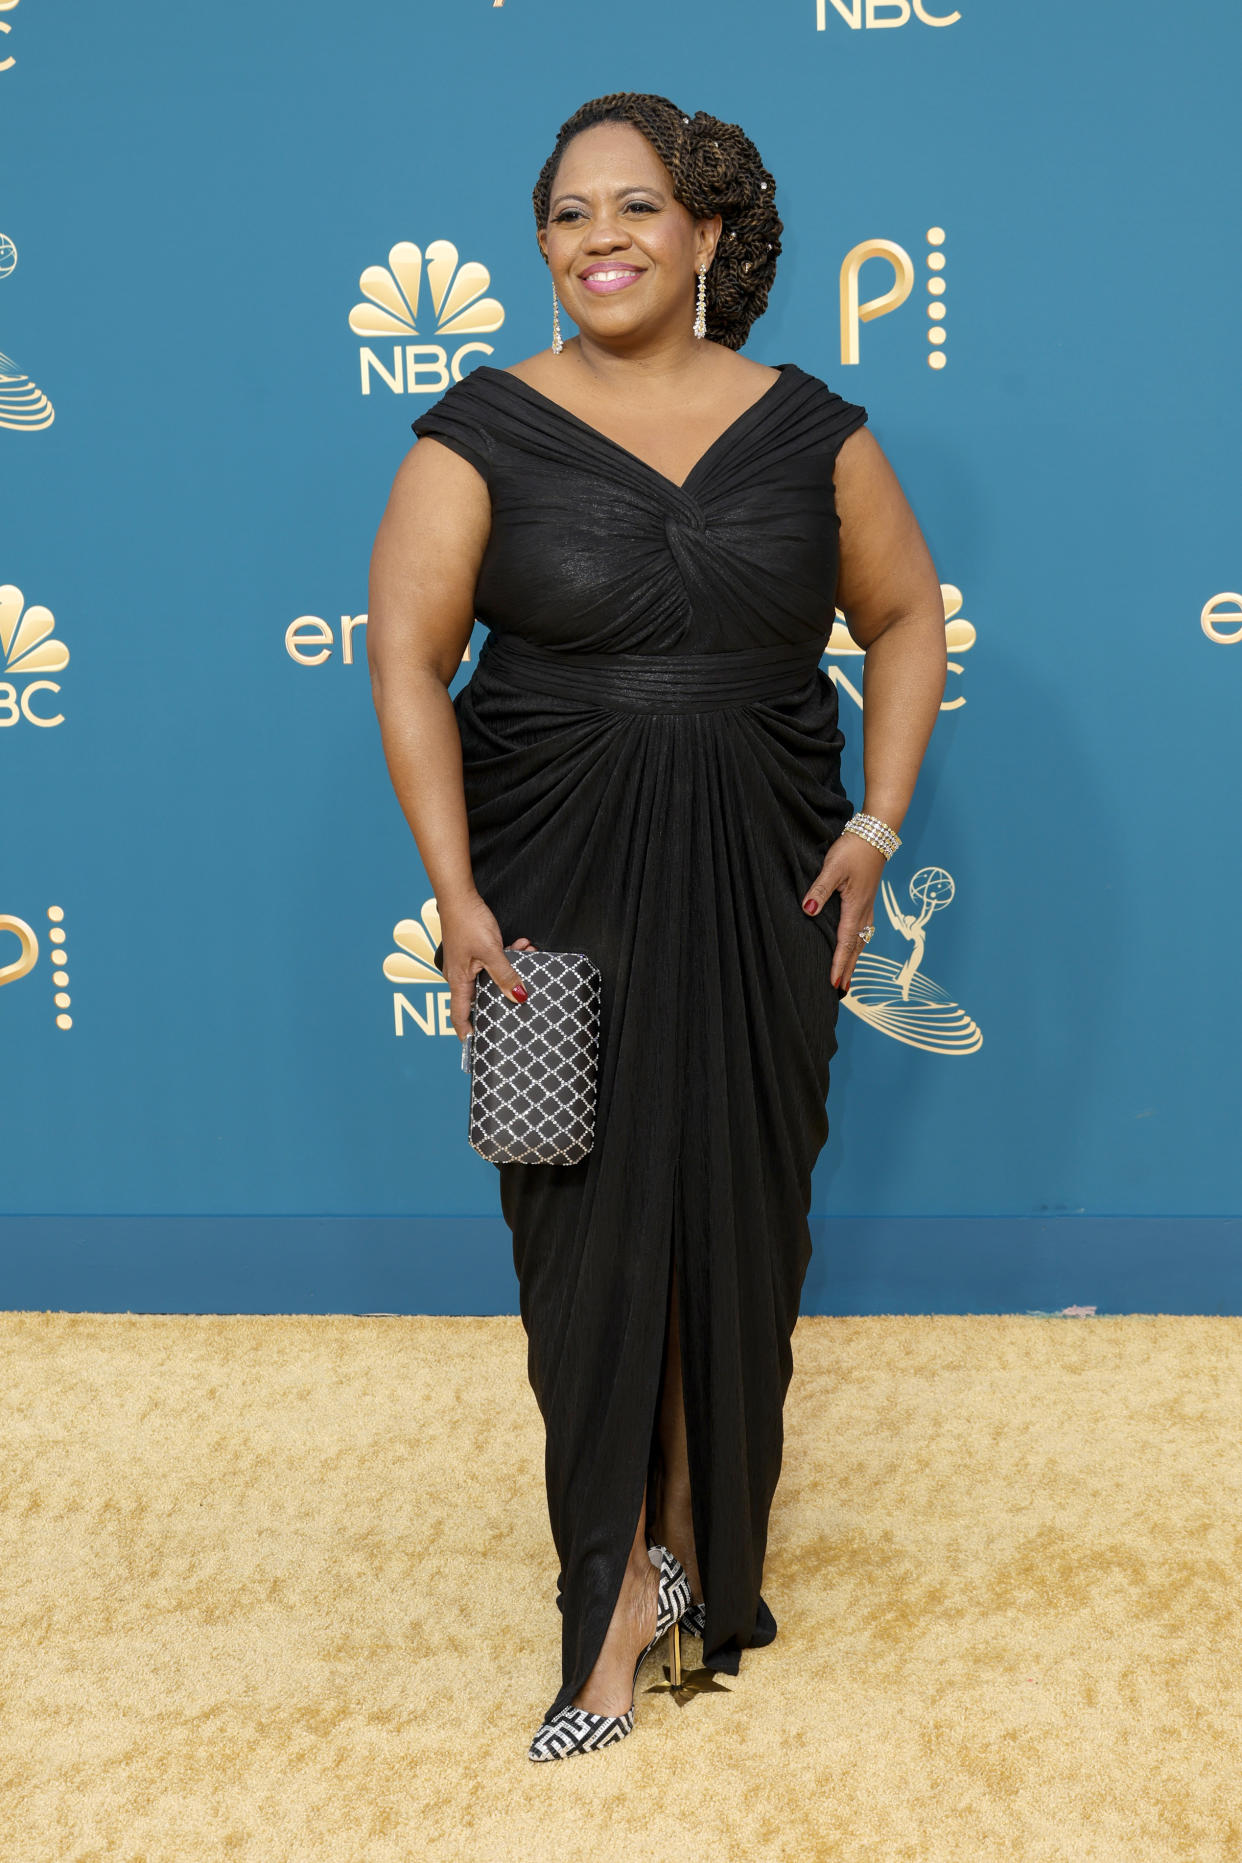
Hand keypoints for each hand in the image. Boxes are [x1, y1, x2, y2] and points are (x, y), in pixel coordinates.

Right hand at [436, 892, 540, 1039]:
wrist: (459, 895)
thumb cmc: (468, 922)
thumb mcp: (492, 952)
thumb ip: (505, 976)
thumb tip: (518, 997)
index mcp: (458, 980)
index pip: (459, 1014)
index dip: (466, 1032)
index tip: (474, 1047)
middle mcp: (459, 975)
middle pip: (481, 995)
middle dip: (505, 992)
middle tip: (522, 993)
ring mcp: (466, 963)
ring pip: (492, 975)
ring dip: (511, 968)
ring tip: (526, 955)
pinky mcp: (473, 951)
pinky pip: (493, 961)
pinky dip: (508, 956)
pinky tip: (521, 945)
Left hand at [800, 831, 885, 992]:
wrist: (875, 835)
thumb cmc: (853, 850)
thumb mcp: (832, 868)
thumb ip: (818, 890)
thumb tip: (807, 911)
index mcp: (854, 907)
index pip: (844, 942)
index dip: (838, 964)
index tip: (833, 983)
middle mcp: (863, 911)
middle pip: (855, 947)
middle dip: (847, 969)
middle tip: (841, 991)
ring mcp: (867, 907)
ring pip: (861, 941)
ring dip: (854, 960)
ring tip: (848, 977)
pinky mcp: (866, 901)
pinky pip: (863, 931)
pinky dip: (858, 945)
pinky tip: (855, 947)